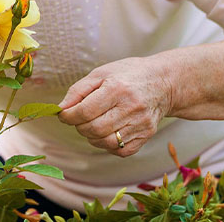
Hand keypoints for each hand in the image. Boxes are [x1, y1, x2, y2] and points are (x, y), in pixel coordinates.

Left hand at [57, 57, 172, 156]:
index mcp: (117, 88)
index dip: (68, 116)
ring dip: (91, 136)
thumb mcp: (101, 73)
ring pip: (105, 142)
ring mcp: (140, 124)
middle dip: (79, 126)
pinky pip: (119, 150)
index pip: (85, 111)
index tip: (64, 114)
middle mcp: (131, 108)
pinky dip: (107, 144)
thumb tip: (61, 109)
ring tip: (93, 123)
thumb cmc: (128, 75)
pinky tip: (108, 131)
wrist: (163, 82)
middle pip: (94, 129)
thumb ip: (78, 91)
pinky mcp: (146, 135)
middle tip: (80, 118)